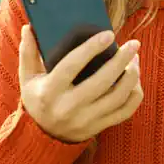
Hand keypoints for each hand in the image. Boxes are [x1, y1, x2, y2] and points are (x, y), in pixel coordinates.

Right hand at [19, 25, 142, 142]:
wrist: (42, 136)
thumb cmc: (37, 97)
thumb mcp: (28, 77)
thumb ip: (28, 52)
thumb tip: (29, 27)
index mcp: (49, 92)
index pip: (72, 66)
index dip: (91, 48)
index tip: (109, 34)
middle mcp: (68, 108)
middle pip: (102, 82)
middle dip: (121, 60)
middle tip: (133, 44)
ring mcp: (85, 120)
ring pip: (118, 97)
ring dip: (132, 76)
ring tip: (135, 59)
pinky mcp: (98, 128)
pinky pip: (125, 112)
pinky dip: (135, 94)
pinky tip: (135, 80)